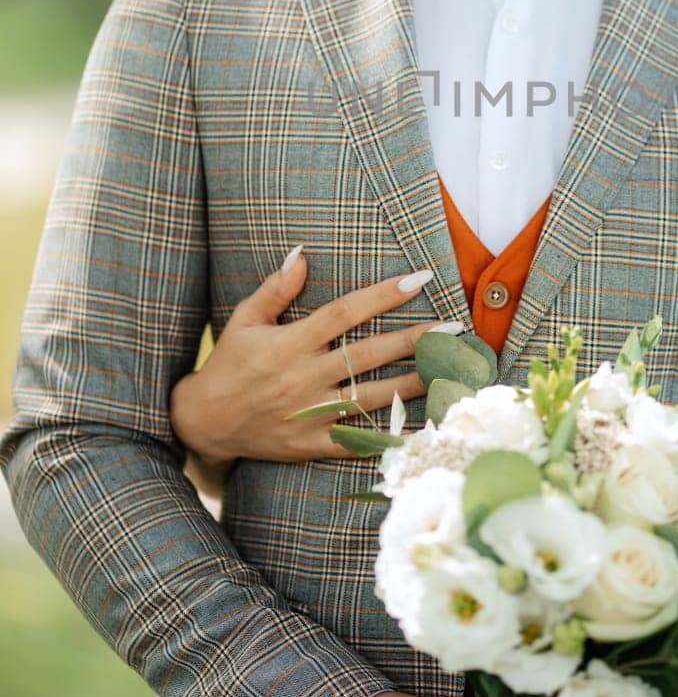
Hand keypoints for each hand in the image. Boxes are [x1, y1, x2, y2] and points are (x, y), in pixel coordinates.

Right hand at [170, 254, 455, 465]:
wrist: (204, 422)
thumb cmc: (229, 364)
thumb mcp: (244, 320)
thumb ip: (276, 289)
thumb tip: (301, 253)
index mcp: (291, 342)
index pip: (345, 312)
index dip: (384, 294)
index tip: (420, 279)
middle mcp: (304, 377)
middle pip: (369, 355)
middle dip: (415, 339)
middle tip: (455, 327)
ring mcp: (310, 413)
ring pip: (371, 398)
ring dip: (414, 384)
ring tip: (451, 372)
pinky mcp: (311, 443)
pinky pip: (357, 442)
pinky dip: (390, 437)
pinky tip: (424, 427)